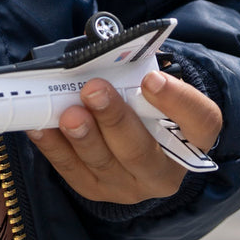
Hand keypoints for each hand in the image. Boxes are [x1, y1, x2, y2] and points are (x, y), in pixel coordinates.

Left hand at [28, 71, 221, 203]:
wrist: (134, 130)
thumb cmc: (142, 95)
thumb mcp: (148, 76)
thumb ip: (133, 65)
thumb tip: (102, 48)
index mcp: (192, 135)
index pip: (198, 120)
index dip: (177, 100)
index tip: (151, 78)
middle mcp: (165, 169)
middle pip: (142, 151)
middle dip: (114, 119)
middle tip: (93, 90)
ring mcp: (131, 185)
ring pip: (105, 166)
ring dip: (83, 137)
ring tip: (68, 114)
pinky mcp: (99, 190)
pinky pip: (74, 173)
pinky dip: (55, 148)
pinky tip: (41, 126)